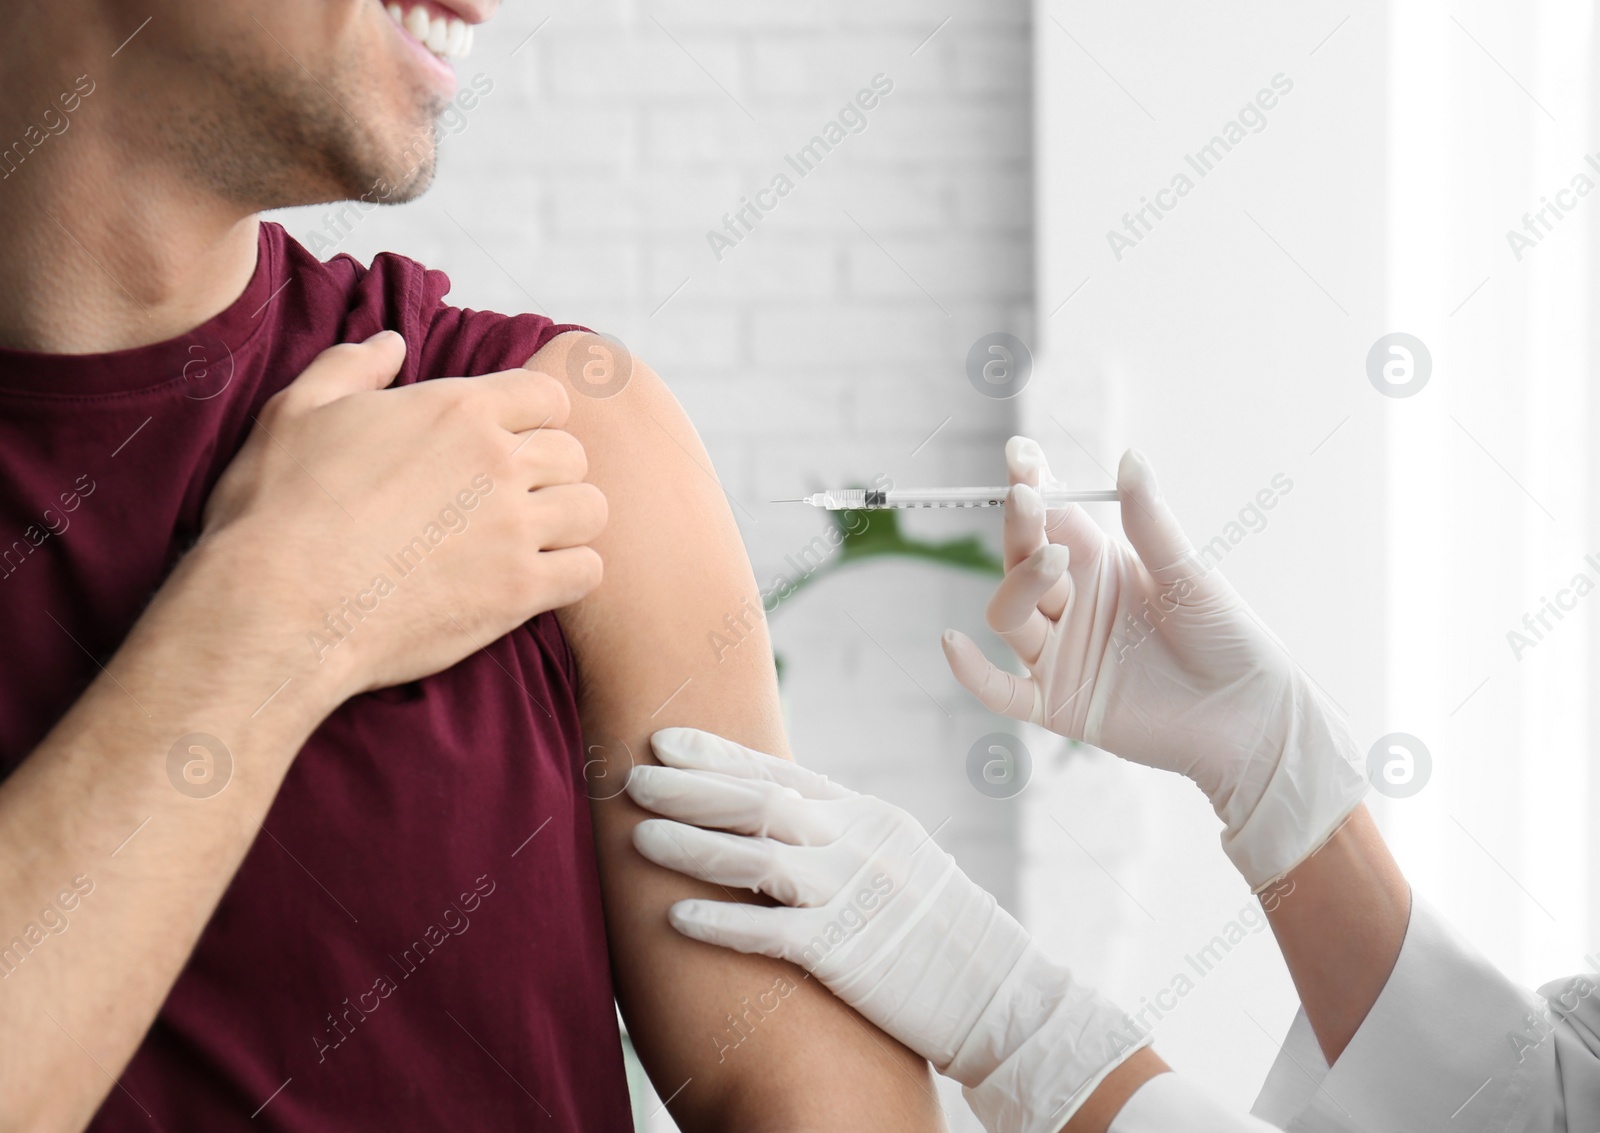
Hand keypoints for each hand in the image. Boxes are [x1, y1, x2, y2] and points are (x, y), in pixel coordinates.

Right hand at [197, 331, 606, 700]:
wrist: (277, 607)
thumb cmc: (275, 509)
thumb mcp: (297, 411)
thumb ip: (353, 367)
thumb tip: (393, 343)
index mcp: (457, 409)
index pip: (546, 396)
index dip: (532, 419)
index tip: (507, 445)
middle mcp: (498, 462)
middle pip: (572, 453)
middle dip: (549, 473)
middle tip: (512, 500)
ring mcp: (513, 527)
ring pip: (590, 509)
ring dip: (567, 523)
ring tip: (531, 540)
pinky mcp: (518, 591)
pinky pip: (587, 571)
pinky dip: (569, 576)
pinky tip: (534, 583)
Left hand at [627, 727, 1144, 1131]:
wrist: (1004, 995)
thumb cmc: (945, 932)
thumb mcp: (900, 860)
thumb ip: (843, 836)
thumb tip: (780, 821)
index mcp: (869, 816)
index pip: (780, 772)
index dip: (717, 755)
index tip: (666, 742)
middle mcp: (859, 843)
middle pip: (759, 801)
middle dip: (689, 788)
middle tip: (632, 776)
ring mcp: (853, 894)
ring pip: (756, 855)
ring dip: (691, 845)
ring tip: (638, 837)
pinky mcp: (846, 952)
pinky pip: (770, 931)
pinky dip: (720, 921)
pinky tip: (674, 917)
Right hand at [941, 437, 1364, 888]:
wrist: (1249, 717)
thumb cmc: (1228, 639)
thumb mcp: (1189, 576)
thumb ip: (1151, 524)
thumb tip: (1129, 458)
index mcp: (1099, 564)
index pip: (1050, 518)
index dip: (1031, 486)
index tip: (1020, 455)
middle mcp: (1071, 605)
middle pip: (1020, 560)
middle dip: (1019, 526)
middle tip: (1028, 498)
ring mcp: (1060, 654)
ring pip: (1009, 614)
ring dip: (1020, 583)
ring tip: (1053, 560)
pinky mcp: (1057, 704)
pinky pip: (1001, 690)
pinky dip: (971, 671)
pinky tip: (952, 643)